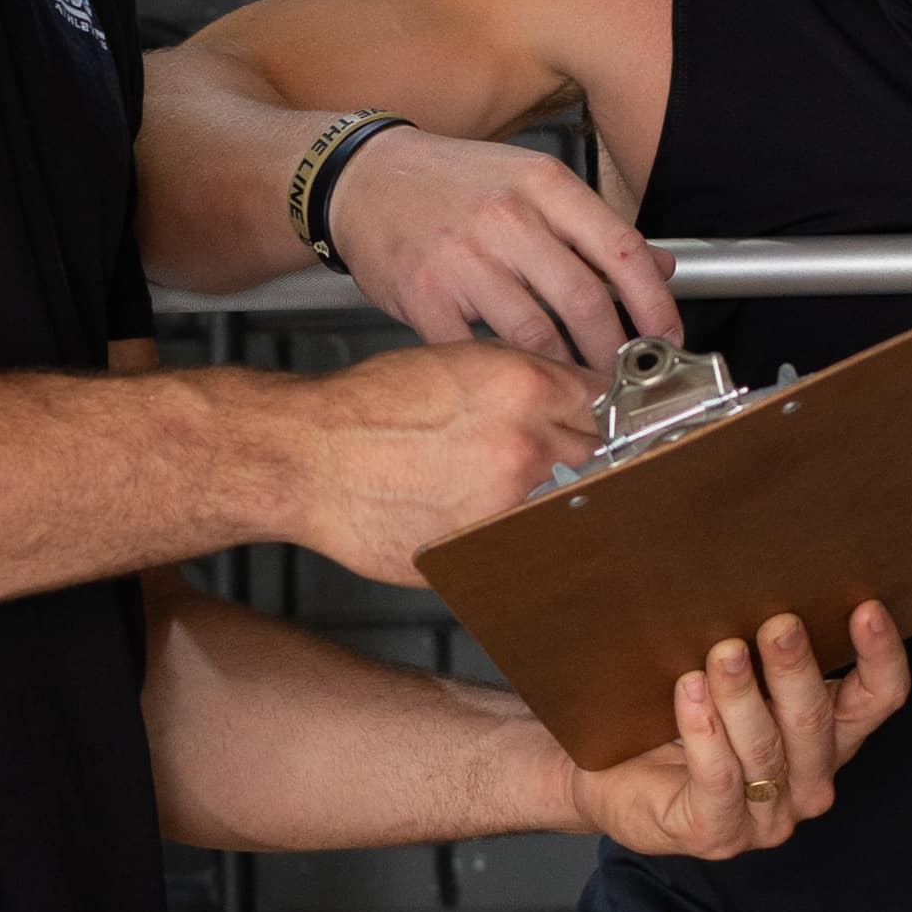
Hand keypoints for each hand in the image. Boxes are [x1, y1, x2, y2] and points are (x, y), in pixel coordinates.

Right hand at [269, 334, 603, 582]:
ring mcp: (507, 504)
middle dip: (580, 452)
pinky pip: (522, 542)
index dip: (600, 410)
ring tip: (495, 485)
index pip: (603, 400)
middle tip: (547, 454)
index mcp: (523, 388)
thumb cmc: (363, 409)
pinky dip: (512, 532)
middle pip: (597, 453)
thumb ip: (520, 380)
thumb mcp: (453, 363)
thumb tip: (565, 396)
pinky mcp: (484, 549)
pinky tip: (474, 514)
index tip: (602, 419)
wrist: (308, 458)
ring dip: (545, 496)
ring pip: (562, 502)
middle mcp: (525, 446)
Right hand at [321, 124, 682, 373]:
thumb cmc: (450, 183)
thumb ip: (593, 226)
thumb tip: (660, 265)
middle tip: (624, 377)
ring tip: (580, 388)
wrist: (362, 178)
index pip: (621, 250)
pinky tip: (516, 381)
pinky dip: (502, 374)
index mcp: (544, 185)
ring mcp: (463, 257)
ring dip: (566, 372)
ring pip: (536, 334)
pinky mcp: (424, 294)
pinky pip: (475, 349)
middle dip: (614, 350)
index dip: (654, 304)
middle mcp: (506, 217)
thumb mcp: (529, 182)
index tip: (666, 337)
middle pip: (584, 300)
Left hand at [567, 606, 909, 860]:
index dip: (880, 656)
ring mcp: (765, 816)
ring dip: (743, 697)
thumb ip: (763, 646)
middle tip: (778, 625)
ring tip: (722, 653)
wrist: (606, 772)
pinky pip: (718, 780)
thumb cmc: (675, 714)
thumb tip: (772, 571)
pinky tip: (689, 693)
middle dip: (796, 672)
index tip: (865, 608)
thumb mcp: (733, 674)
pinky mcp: (715, 833)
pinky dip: (705, 734)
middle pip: (817, 725)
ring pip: (766, 751)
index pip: (877, 700)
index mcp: (828, 739)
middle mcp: (808, 782)